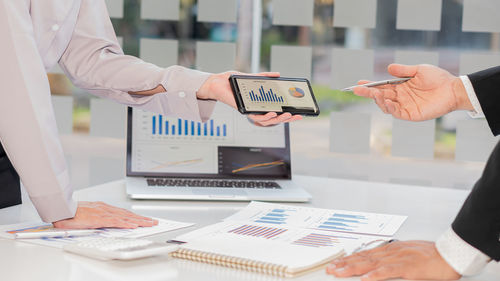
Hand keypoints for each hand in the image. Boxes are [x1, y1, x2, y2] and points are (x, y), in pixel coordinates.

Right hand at [52, 201, 157, 228]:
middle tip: (152, 221)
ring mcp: (103, 213)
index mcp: (102, 207)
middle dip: (142, 218)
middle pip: (128, 214)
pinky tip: (134, 226)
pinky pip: (115, 221)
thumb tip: (103, 224)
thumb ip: (96, 218)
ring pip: (125, 217)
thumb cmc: (69, 213)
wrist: (60, 209)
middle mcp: (105, 208)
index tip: (144, 219)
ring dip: (138, 221)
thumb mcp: (86, 215)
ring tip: (149, 224)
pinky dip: (126, 223)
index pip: (123, 212)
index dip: (135, 216)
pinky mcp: (98, 218)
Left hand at [197, 71, 302, 125]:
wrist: (218, 82)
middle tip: (296, 116)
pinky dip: (264, 116)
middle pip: (273, 119)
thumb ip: (265, 77)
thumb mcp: (253, 78)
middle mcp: (255, 110)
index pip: (276, 112)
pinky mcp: (242, 110)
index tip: (300, 114)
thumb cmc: (233, 82)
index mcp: (259, 104)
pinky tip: (272, 112)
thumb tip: (278, 74)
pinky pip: (254, 117)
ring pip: (265, 121)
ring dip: (277, 119)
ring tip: (286, 115)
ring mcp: (249, 111)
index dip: (287, 115)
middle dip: (286, 119)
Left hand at [326, 241, 460, 280]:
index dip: (349, 259)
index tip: (336, 264)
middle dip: (345, 264)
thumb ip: (392, 260)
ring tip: (339, 272)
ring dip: (353, 268)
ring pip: (370, 264)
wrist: (449, 253)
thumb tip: (380, 266)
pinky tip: (365, 279)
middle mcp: (391, 252)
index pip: (364, 254)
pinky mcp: (408, 267)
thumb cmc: (431, 255)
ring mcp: (398, 259)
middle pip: (363, 258)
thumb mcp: (407, 255)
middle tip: (330, 269)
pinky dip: (376, 275)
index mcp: (390, 250)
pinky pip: (389, 271)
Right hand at [352, 64, 472, 120]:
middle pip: (380, 96)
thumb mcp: (419, 70)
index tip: (359, 83)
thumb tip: (388, 68)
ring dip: (378, 100)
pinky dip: (390, 108)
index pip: (381, 86)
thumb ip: (404, 71)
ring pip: (386, 105)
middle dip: (368, 93)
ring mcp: (405, 106)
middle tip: (356, 90)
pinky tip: (386, 102)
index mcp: (401, 86)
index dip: (370, 85)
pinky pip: (397, 113)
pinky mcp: (411, 114)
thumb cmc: (438, 78)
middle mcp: (400, 97)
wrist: (453, 89)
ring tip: (374, 94)